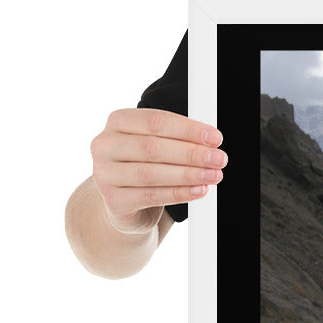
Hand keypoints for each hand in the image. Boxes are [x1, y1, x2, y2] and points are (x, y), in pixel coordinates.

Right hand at [91, 108, 226, 232]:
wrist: (125, 202)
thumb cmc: (145, 164)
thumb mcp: (158, 144)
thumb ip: (178, 139)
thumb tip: (211, 143)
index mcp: (118, 122)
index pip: (156, 121)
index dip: (189, 129)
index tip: (215, 138)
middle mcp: (105, 145)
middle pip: (153, 147)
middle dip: (191, 153)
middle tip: (218, 158)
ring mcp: (104, 174)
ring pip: (151, 173)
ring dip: (188, 174)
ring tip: (213, 175)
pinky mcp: (113, 200)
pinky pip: (151, 196)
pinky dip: (179, 193)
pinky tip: (199, 190)